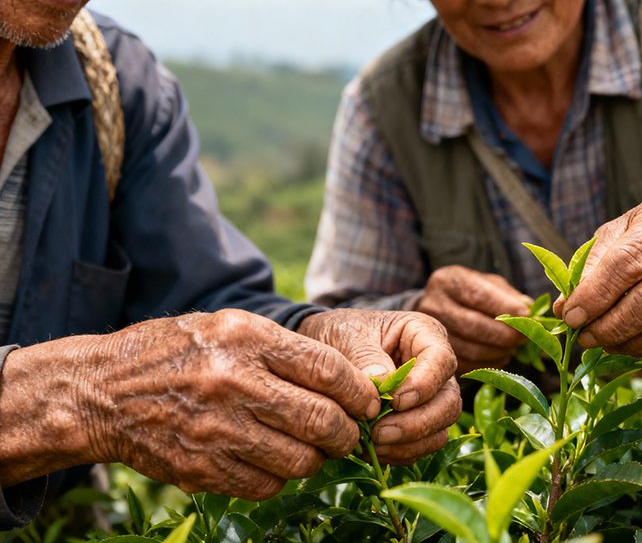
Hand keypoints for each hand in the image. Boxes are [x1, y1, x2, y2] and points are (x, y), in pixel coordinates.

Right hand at [80, 310, 381, 499]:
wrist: (103, 392)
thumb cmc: (177, 351)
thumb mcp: (230, 326)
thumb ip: (286, 348)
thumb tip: (347, 381)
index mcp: (249, 340)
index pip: (330, 371)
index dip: (360, 392)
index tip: (368, 402)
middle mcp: (236, 383)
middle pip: (323, 421)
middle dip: (348, 434)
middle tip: (348, 433)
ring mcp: (219, 430)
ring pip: (301, 461)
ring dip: (316, 459)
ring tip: (311, 448)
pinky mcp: (203, 469)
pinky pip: (266, 485)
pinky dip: (280, 477)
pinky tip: (272, 459)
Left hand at [298, 309, 460, 464]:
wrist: (326, 349)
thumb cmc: (341, 334)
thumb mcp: (348, 336)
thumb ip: (365, 356)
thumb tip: (382, 386)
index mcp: (424, 334)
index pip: (441, 359)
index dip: (425, 384)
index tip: (396, 401)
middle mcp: (435, 368)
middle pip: (449, 401)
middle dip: (418, 423)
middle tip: (379, 433)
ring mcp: (431, 398)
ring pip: (440, 429)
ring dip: (409, 443)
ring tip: (373, 444)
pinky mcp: (419, 422)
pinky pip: (423, 446)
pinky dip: (400, 453)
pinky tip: (372, 451)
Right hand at [415, 265, 531, 373]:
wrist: (439, 307)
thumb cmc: (470, 293)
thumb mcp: (487, 283)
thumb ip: (508, 295)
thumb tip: (529, 310)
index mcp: (448, 281)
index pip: (478, 295)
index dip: (505, 307)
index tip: (527, 315)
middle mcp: (433, 305)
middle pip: (473, 325)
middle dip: (505, 334)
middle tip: (525, 337)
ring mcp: (431, 332)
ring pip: (471, 349)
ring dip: (499, 351)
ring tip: (514, 347)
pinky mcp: (438, 354)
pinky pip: (468, 364)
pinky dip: (490, 363)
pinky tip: (502, 356)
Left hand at [555, 193, 641, 362]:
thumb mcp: (621, 234)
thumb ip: (590, 266)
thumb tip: (563, 308)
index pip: (627, 262)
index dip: (594, 296)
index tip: (570, 317)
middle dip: (610, 328)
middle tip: (585, 339)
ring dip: (632, 346)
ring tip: (609, 345)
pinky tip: (640, 348)